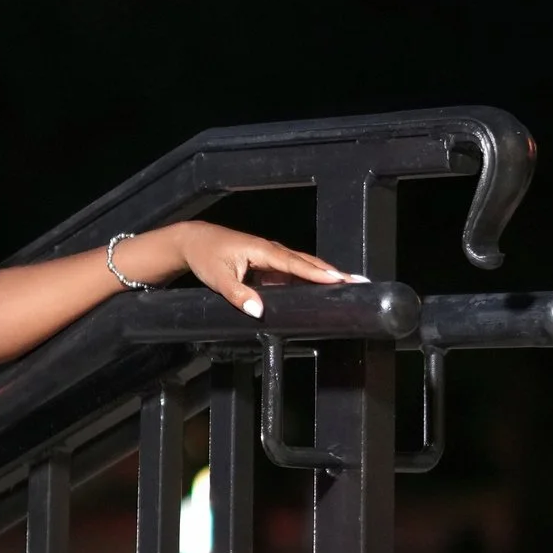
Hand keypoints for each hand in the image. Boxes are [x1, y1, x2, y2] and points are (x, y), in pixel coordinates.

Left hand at [172, 221, 361, 320]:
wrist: (194, 241)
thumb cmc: (205, 256)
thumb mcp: (217, 279)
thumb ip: (238, 295)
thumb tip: (258, 311)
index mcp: (262, 251)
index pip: (294, 263)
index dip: (316, 273)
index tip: (339, 279)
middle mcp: (271, 251)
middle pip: (307, 262)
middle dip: (332, 272)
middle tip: (358, 281)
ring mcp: (271, 257)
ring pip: (303, 266)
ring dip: (325, 274)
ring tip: (350, 284)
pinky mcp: (268, 264)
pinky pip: (293, 271)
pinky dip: (310, 277)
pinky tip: (324, 287)